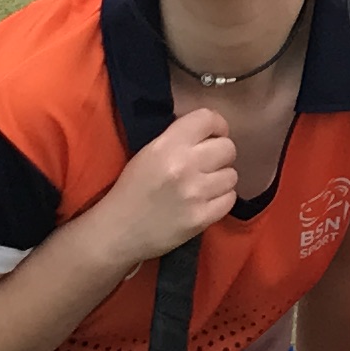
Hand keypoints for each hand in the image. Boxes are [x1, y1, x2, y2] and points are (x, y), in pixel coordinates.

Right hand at [107, 106, 240, 259]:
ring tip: (204, 185)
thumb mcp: (148, 152)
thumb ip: (178, 138)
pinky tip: (205, 201)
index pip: (208, 119)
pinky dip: (221, 199)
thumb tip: (208, 131)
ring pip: (232, 175)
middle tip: (208, 164)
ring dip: (221, 179)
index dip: (217, 125)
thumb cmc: (132, 189)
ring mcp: (195, 193)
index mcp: (167, 145)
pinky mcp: (202, 217)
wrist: (118, 231)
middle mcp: (184, 165)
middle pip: (228, 148)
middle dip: (221, 154)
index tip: (214, 135)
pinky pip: (230, 199)